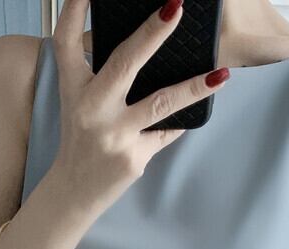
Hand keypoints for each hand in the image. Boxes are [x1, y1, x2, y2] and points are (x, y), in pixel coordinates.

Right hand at [49, 0, 230, 216]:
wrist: (74, 191)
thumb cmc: (82, 139)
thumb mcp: (80, 102)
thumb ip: (101, 75)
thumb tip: (144, 45)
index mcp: (73, 88)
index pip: (66, 40)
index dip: (74, 9)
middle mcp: (91, 108)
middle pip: (123, 63)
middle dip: (152, 34)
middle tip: (176, 8)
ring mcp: (114, 135)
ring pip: (160, 103)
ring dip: (193, 88)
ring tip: (221, 75)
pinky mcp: (133, 157)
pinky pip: (166, 132)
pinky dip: (181, 120)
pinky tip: (199, 106)